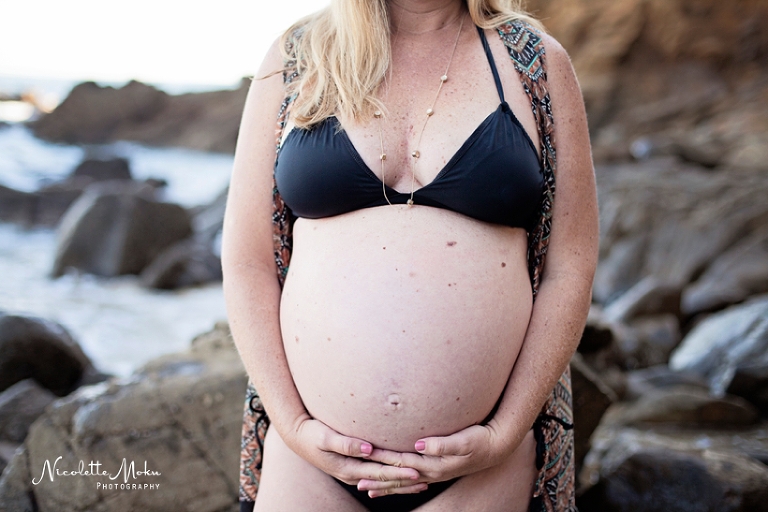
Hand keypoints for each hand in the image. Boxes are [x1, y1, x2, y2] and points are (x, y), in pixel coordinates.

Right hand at [283, 414, 422, 487]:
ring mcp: (352, 473)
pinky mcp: (353, 467)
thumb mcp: (326, 437)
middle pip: (384, 479)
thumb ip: (346, 443)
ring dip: (401, 481)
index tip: (416, 471)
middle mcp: (352, 474)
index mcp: (348, 468)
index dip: (398, 472)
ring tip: (421, 481)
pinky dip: (391, 477)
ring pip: (381, 480)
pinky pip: (376, 476)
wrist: (297, 437)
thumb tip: (368, 449)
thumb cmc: (311, 433)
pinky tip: (401, 477)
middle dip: (405, 479)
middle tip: (427, 478)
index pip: (379, 472)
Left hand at [360, 422, 512, 496]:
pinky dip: (399, 484)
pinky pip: (412, 480)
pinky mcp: (437, 470)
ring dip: (385, 484)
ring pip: (404, 482)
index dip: (384, 458)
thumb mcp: (465, 440)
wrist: (497, 447)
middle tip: (356, 478)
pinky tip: (392, 484)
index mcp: (435, 465)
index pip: (403, 462)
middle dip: (378, 477)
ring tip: (366, 488)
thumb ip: (442, 443)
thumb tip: (419, 445)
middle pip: (399, 476)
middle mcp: (432, 473)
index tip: (366, 454)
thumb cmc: (481, 439)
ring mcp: (434, 474)